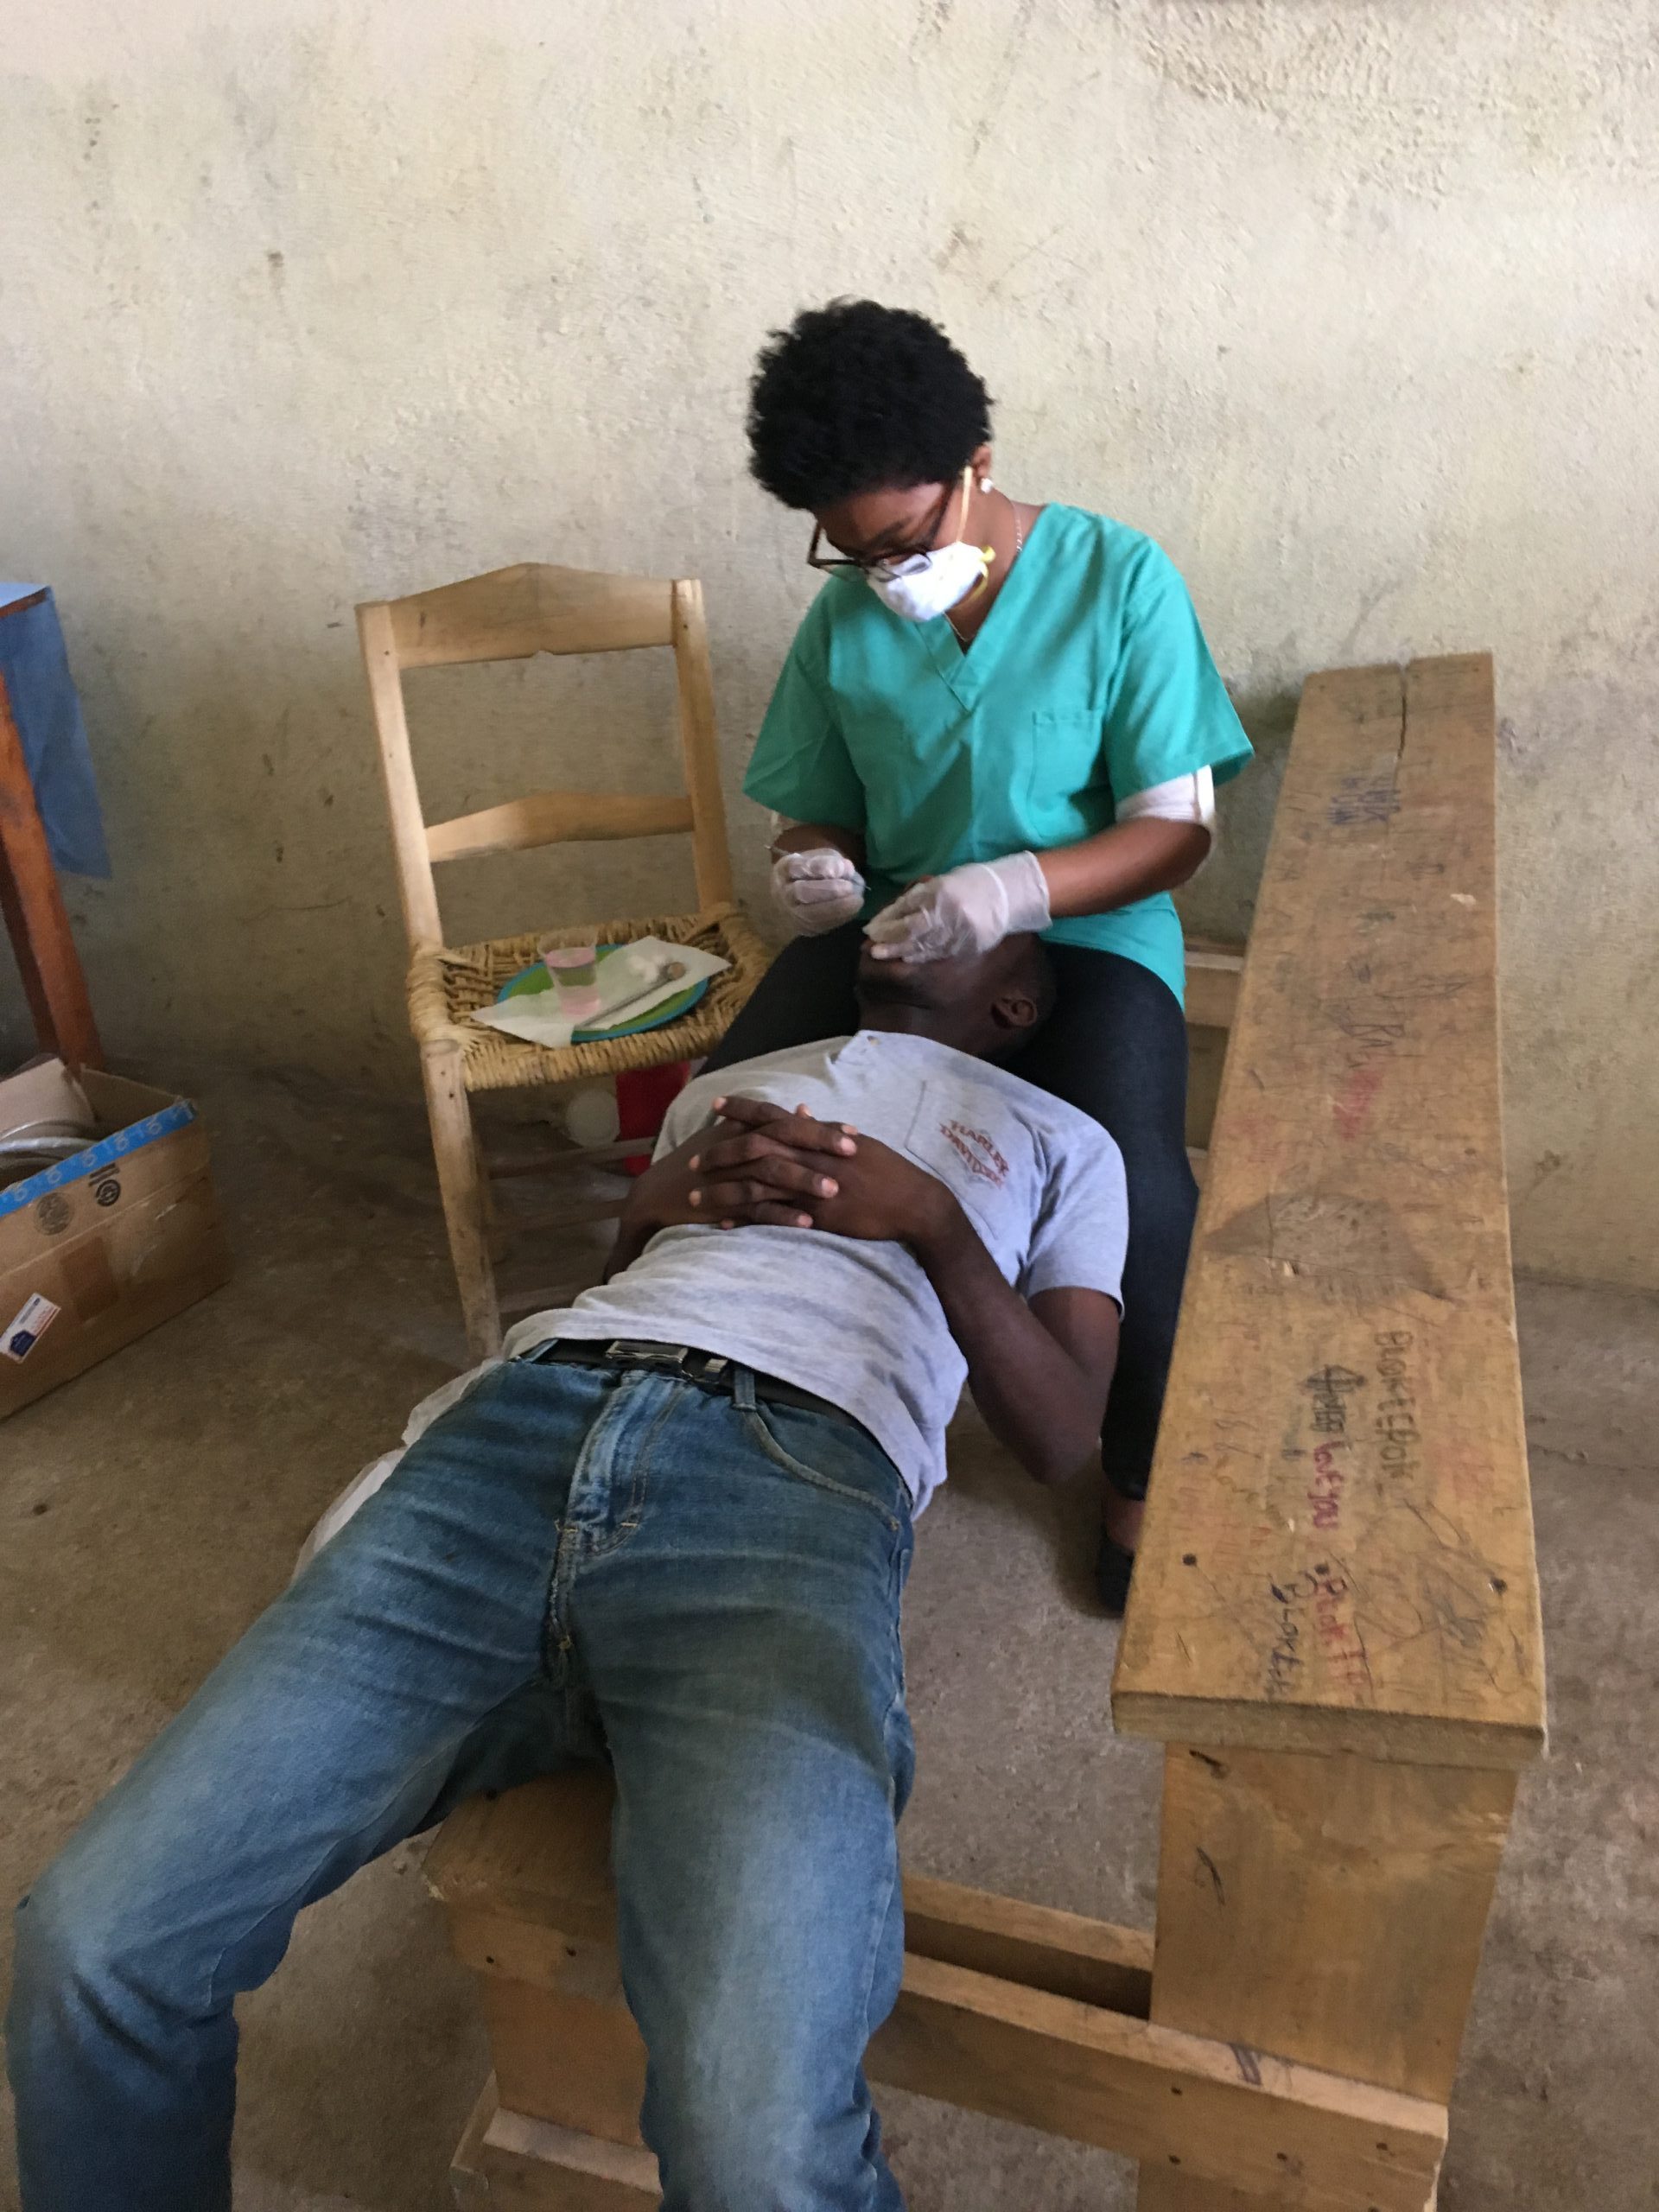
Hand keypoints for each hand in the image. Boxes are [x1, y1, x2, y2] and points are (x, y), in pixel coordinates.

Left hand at [693, 1097, 956, 1252]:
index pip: (774, 1117)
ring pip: (757, 1184)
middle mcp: (812, 1158)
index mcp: (820, 1137)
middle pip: (755, 1149)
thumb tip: (798, 1112)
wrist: (916, 1204)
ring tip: (695, 1196)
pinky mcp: (817, 1216)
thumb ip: (822, 1129)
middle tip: (692, 1158)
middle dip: (720, 1152)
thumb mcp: (856, 1143)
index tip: (716, 1106)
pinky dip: (746, 1218)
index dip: (743, 1110)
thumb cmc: (889, 1171)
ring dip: (723, 1190)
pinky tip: (723, 1223)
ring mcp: (813, 1187)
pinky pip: (774, 1217)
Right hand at [771, 848, 866, 936]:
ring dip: (837, 908)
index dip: (819, 868)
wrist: (801, 895)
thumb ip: (833, 861)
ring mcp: (791, 914)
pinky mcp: (803, 929)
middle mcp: (782, 892)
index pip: (796, 867)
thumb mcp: (822, 857)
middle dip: (828, 890)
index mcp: (784, 869)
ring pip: (811, 915)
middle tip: (850, 887)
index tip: (841, 869)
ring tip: (856, 900)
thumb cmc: (813, 872)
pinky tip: (852, 909)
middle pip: (800, 893)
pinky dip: (839, 918)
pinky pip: (821, 926)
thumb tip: (846, 871)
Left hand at [864, 850, 1050, 962]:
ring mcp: (958, 933)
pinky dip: (920, 956)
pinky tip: (907, 957)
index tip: (872, 929)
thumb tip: (892, 913)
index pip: (907, 911)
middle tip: (871, 948)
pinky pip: (938, 953)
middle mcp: (948, 914)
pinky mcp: (966, 947)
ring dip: (900, 951)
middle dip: (889, 941)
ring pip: (923, 946)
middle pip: (911, 932)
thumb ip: (918, 897)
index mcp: (941, 894)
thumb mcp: (942, 882)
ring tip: (881, 955)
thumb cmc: (973, 882)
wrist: (1009, 895)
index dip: (887, 922)